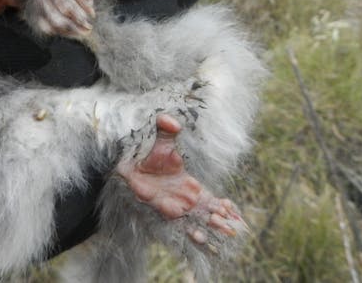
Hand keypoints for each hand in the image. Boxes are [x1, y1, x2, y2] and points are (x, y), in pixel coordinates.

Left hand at [117, 115, 245, 246]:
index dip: (222, 205)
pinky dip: (193, 232)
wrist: (129, 166)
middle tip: (232, 226)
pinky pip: (182, 225)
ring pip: (199, 221)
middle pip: (209, 213)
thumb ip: (166, 130)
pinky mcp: (166, 212)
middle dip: (221, 220)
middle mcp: (186, 199)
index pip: (211, 199)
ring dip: (211, 227)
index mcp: (191, 185)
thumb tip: (172, 122)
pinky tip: (200, 238)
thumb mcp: (160, 143)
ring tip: (224, 231)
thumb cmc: (146, 156)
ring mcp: (177, 207)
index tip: (231, 209)